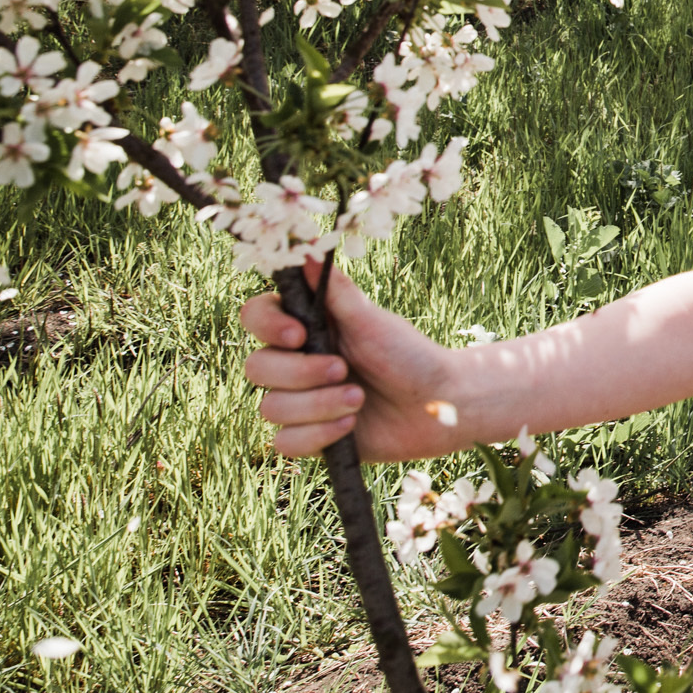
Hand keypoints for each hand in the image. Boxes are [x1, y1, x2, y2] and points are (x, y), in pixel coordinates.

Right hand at [239, 268, 460, 461]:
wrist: (436, 405)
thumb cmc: (408, 356)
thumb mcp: (373, 321)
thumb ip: (336, 292)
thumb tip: (306, 249)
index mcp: (305, 326)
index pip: (256, 317)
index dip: (267, 326)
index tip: (298, 335)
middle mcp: (295, 362)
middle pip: (256, 367)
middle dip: (301, 373)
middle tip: (343, 369)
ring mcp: (298, 401)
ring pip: (271, 407)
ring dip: (318, 405)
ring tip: (359, 399)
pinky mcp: (308, 436)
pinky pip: (285, 442)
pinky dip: (318, 435)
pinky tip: (350, 426)